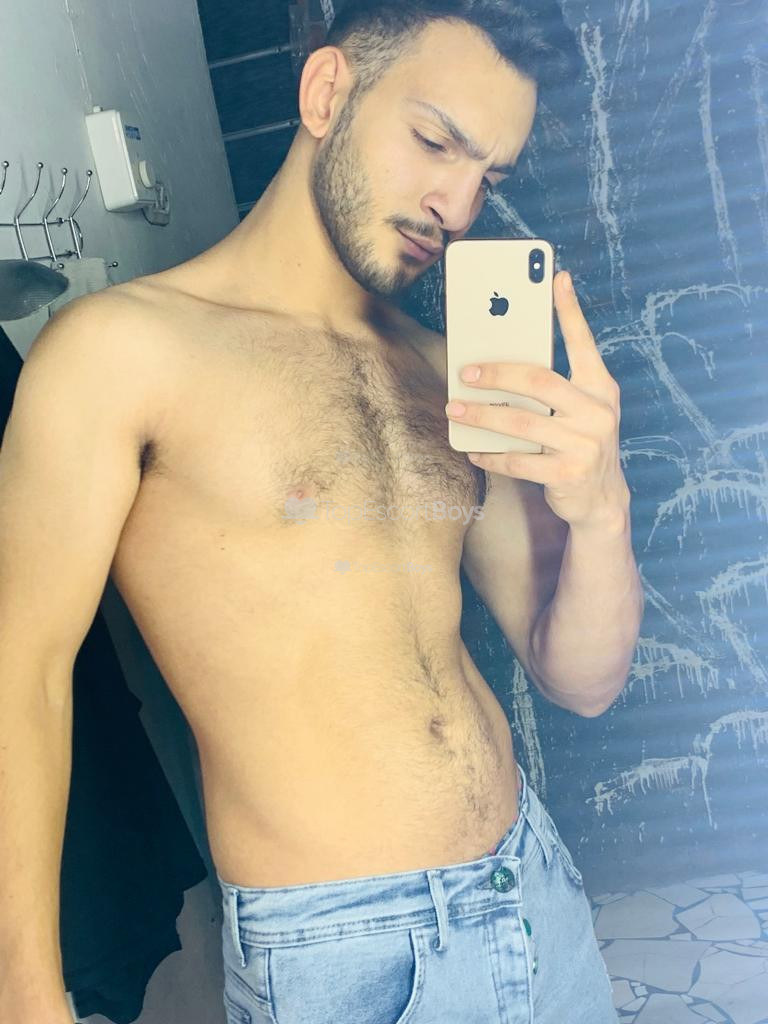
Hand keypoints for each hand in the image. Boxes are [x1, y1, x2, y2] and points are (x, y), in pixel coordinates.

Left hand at [444, 270, 629, 528]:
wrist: (602, 501)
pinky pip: (518, 461)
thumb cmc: (579, 444)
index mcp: (601, 388)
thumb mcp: (579, 411)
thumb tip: (499, 364)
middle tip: (464, 373)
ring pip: (521, 423)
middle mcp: (598, 412)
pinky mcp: (568, 474)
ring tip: (454, 410)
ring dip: (481, 416)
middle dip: (496, 374)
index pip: (584, 342)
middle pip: (539, 381)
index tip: (556, 277)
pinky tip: (473, 451)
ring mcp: (585, 444)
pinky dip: (490, 456)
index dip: (569, 310)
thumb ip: (553, 387)